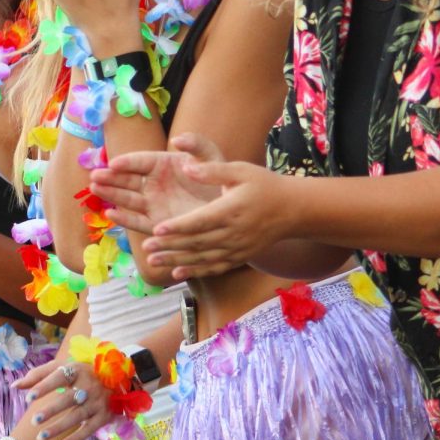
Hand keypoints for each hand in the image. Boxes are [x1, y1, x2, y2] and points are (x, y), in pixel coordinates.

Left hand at [14, 358, 111, 439]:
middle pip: (68, 399)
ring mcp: (97, 402)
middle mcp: (89, 385)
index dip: (44, 386)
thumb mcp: (61, 367)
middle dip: (51, 410)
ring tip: (40, 436)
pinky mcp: (104, 416)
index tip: (29, 398)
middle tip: (34, 420)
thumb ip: (37, 375)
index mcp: (77, 370)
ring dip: (59, 427)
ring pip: (77, 416)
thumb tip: (14, 386)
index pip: (59, 376)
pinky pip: (89, 429)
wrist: (116, 380)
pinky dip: (76, 439)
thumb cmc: (80, 374)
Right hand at [90, 133, 224, 235]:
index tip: (114, 163)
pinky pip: (138, 222)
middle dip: (110, 178)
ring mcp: (153, 204)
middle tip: (95, 176)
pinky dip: (125, 219)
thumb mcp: (210, 156)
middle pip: (127, 180)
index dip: (126, 162)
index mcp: (162, 164)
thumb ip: (196, 143)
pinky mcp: (158, 224)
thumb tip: (177, 140)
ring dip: (111, 195)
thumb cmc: (218, 178)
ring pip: (128, 199)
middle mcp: (153, 184)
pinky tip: (111, 214)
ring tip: (95, 189)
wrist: (230, 208)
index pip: (139, 161)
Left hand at [132, 134, 293, 278]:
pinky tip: (176, 273)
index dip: (178, 227)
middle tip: (146, 248)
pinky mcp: (240, 257)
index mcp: (231, 210)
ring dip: (177, 261)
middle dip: (170, 246)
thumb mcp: (241, 170)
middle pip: (197, 243)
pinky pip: (215, 267)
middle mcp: (233, 233)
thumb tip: (185, 166)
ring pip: (202, 258)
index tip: (156, 230)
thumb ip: (212, 169)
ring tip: (153, 262)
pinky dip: (195, 271)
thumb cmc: (264, 185)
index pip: (200, 221)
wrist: (293, 210)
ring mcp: (237, 248)